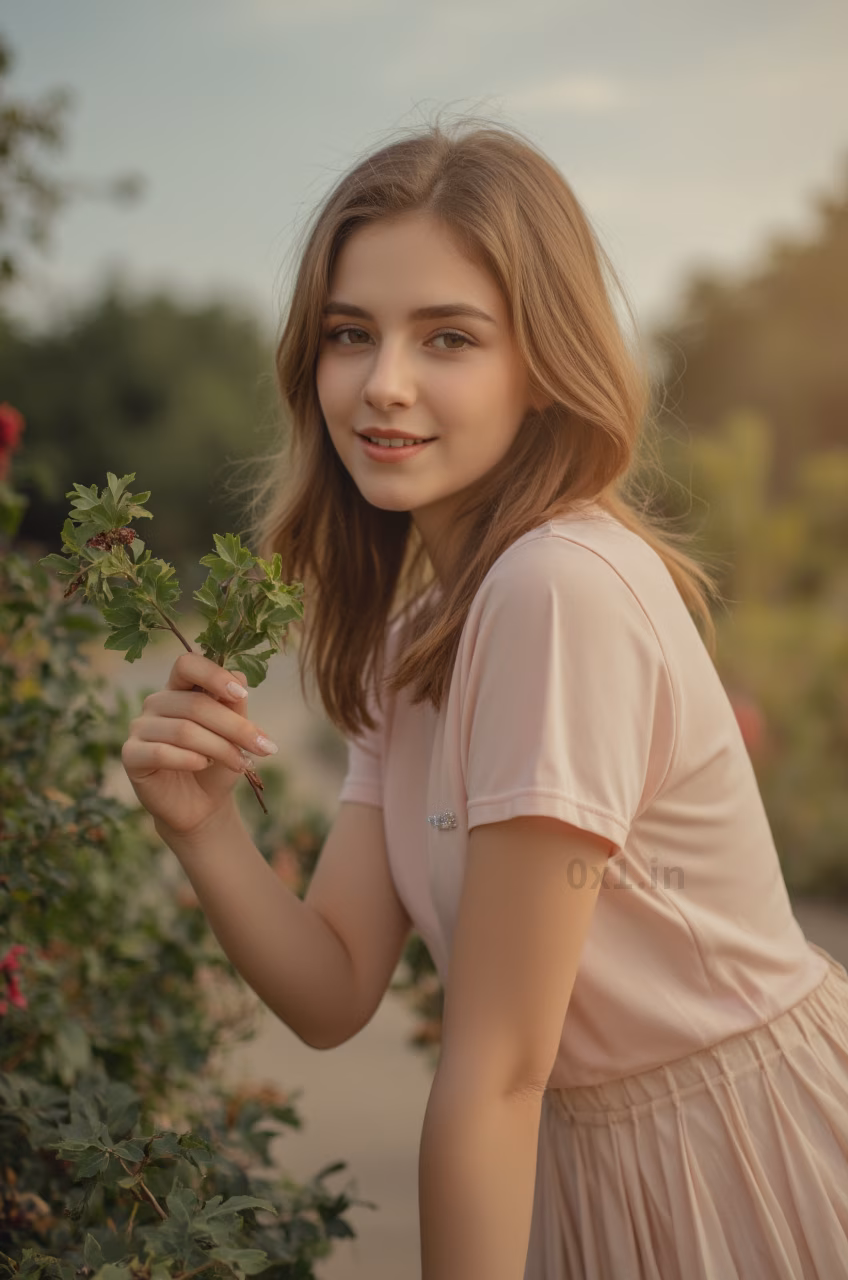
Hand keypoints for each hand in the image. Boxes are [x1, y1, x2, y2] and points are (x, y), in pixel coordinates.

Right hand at [121, 652, 278, 840]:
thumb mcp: (234, 734)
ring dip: (219, 748)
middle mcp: (156, 703)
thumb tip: (239, 677)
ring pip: (184, 730)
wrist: (201, 806)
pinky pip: (161, 752)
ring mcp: (140, 727)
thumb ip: (234, 706)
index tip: (242, 694)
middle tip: (264, 747)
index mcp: (180, 689)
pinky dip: (189, 759)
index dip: (214, 675)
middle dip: (235, 727)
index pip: (187, 664)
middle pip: (196, 704)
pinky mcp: (131, 755)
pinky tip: (203, 765)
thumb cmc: (218, 764)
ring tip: (241, 764)